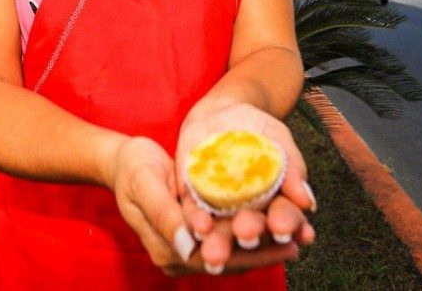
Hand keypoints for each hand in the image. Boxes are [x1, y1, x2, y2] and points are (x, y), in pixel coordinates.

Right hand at [109, 135, 304, 275]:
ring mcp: (189, 247)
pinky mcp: (197, 233)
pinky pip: (229, 238)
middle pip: (230, 260)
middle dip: (264, 252)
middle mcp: (181, 256)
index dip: (250, 254)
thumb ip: (166, 216)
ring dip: (263, 245)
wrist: (123, 162)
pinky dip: (253, 234)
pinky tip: (276, 223)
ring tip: (296, 236)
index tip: (281, 245)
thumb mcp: (146, 186)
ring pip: (233, 251)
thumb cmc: (133, 170)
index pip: (216, 259)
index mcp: (168, 250)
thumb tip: (191, 246)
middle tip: (297, 243)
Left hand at [175, 100, 316, 272]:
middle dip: (250, 233)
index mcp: (276, 204)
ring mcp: (221, 210)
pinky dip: (196, 221)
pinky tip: (199, 228)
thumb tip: (307, 202)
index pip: (285, 217)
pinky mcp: (193, 200)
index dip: (288, 224)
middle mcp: (249, 214)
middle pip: (252, 230)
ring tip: (217, 252)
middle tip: (248, 234)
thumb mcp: (279, 140)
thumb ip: (292, 168)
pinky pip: (194, 214)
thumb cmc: (259, 129)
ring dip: (219, 242)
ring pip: (221, 230)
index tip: (285, 228)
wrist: (223, 112)